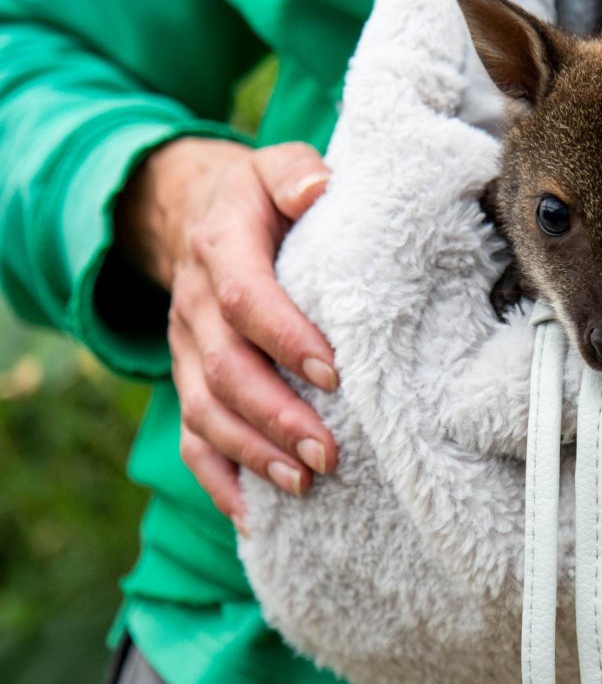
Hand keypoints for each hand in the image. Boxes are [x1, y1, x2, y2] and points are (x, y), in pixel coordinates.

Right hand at [117, 137, 339, 529]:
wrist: (198, 213)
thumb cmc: (261, 197)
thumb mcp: (276, 166)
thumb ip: (297, 173)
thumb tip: (319, 188)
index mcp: (221, 249)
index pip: (246, 299)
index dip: (285, 338)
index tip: (333, 373)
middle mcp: (195, 305)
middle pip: (225, 371)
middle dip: (277, 416)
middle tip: (329, 454)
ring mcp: (186, 349)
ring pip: (207, 413)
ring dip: (254, 454)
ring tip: (306, 485)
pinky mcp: (188, 380)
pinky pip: (192, 438)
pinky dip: (220, 480)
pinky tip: (256, 518)